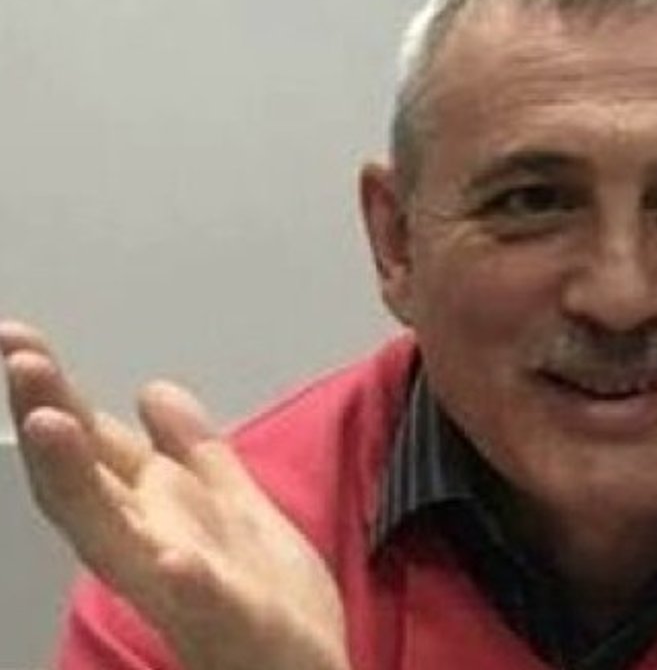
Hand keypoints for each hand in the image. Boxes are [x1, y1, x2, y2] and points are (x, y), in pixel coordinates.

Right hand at [0, 321, 349, 669]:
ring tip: (50, 425)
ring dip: (80, 482)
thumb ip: (194, 454)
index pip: (96, 448)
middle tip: (18, 359)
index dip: (55, 395)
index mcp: (159, 515)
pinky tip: (172, 555)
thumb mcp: (232, 505)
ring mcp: (187, 591)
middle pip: (85, 482)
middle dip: (48, 420)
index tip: (17, 340)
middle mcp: (154, 548)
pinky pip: (203, 603)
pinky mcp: (234, 625)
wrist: (306, 669)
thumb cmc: (267, 598)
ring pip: (117, 538)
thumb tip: (151, 389)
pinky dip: (185, 578)